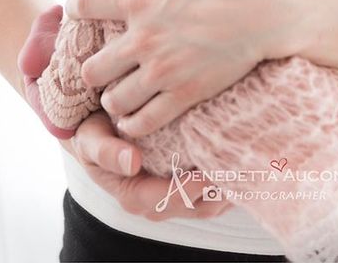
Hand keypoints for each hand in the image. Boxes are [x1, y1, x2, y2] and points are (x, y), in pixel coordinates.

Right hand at [18, 6, 231, 218]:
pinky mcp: (166, 172)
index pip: (97, 150)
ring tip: (222, 194)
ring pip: (165, 203)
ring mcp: (140, 172)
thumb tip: (28, 59)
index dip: (112, 155)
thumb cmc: (75, 66)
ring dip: (193, 202)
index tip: (131, 156)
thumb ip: (37, 54)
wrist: (87, 80)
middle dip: (167, 194)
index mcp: (88, 137)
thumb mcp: (50, 59)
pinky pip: (185, 196)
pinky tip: (231, 191)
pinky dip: (207, 198)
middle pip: (136, 193)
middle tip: (197, 183)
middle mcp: (113, 161)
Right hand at [60, 110, 231, 219]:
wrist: (96, 130)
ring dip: (228, 191)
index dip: (188, 190)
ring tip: (247, 170)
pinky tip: (239, 165)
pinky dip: (226, 183)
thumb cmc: (94, 135)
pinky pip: (209, 193)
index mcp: (133, 194)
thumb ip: (106, 151)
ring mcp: (171, 194)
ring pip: (206, 205)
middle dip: (218, 193)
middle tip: (239, 170)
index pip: (165, 199)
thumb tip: (131, 161)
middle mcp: (154, 201)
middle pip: (194, 207)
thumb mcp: (90, 141)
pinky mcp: (183, 183)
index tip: (207, 174)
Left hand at [64, 0, 304, 138]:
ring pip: (113, 101)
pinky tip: (138, 120)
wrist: (269, 9)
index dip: (77, 10)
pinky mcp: (183, 94)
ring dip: (115, 101)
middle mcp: (143, 36)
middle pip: (90, 69)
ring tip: (122, 100)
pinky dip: (135, 125)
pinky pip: (142, 122)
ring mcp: (161, 69)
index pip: (86, 4)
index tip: (79, 15)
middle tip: (104, 74)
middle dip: (93, 73)